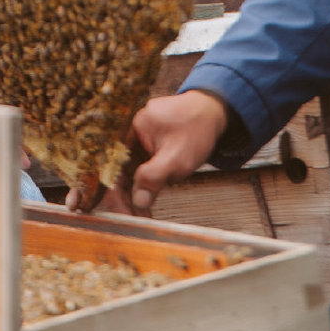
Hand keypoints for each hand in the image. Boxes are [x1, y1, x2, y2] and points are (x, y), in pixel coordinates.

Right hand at [128, 91, 228, 211]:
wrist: (215, 111)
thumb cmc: (197, 130)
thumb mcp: (176, 158)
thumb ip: (154, 177)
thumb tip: (138, 201)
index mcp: (132, 128)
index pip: (115, 166)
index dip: (116, 195)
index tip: (125, 216)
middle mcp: (132, 130)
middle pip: (120, 169)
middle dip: (127, 197)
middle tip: (137, 219)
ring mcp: (140, 135)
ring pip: (130, 169)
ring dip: (136, 192)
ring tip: (143, 214)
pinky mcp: (149, 140)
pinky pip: (140, 164)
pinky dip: (144, 182)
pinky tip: (150, 197)